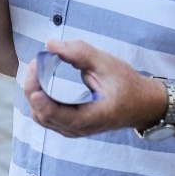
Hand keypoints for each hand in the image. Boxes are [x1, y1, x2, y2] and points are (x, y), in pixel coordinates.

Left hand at [21, 39, 165, 138]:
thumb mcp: (108, 64)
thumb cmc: (127, 85)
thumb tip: (51, 45)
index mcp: (92, 117)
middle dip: (33, 89)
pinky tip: (41, 82)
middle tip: (35, 63)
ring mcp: (73, 130)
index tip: (35, 79)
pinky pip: (47, 117)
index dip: (41, 99)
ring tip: (36, 70)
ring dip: (34, 94)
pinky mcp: (70, 126)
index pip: (58, 115)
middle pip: (43, 116)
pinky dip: (40, 100)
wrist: (141, 104)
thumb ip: (81, 53)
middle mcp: (79, 128)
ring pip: (41, 118)